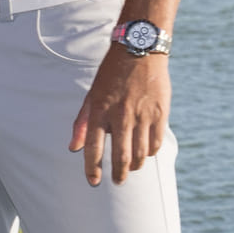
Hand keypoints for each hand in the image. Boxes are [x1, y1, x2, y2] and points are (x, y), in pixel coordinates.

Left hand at [69, 46, 170, 185]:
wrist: (139, 50)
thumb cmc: (111, 74)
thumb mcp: (91, 95)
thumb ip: (82, 123)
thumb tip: (73, 148)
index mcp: (100, 110)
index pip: (93, 148)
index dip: (92, 168)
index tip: (93, 182)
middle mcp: (121, 116)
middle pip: (120, 157)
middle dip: (118, 174)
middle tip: (118, 181)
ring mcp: (142, 116)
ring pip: (140, 154)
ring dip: (135, 166)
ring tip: (131, 168)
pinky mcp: (160, 114)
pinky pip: (155, 143)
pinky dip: (149, 152)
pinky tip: (144, 153)